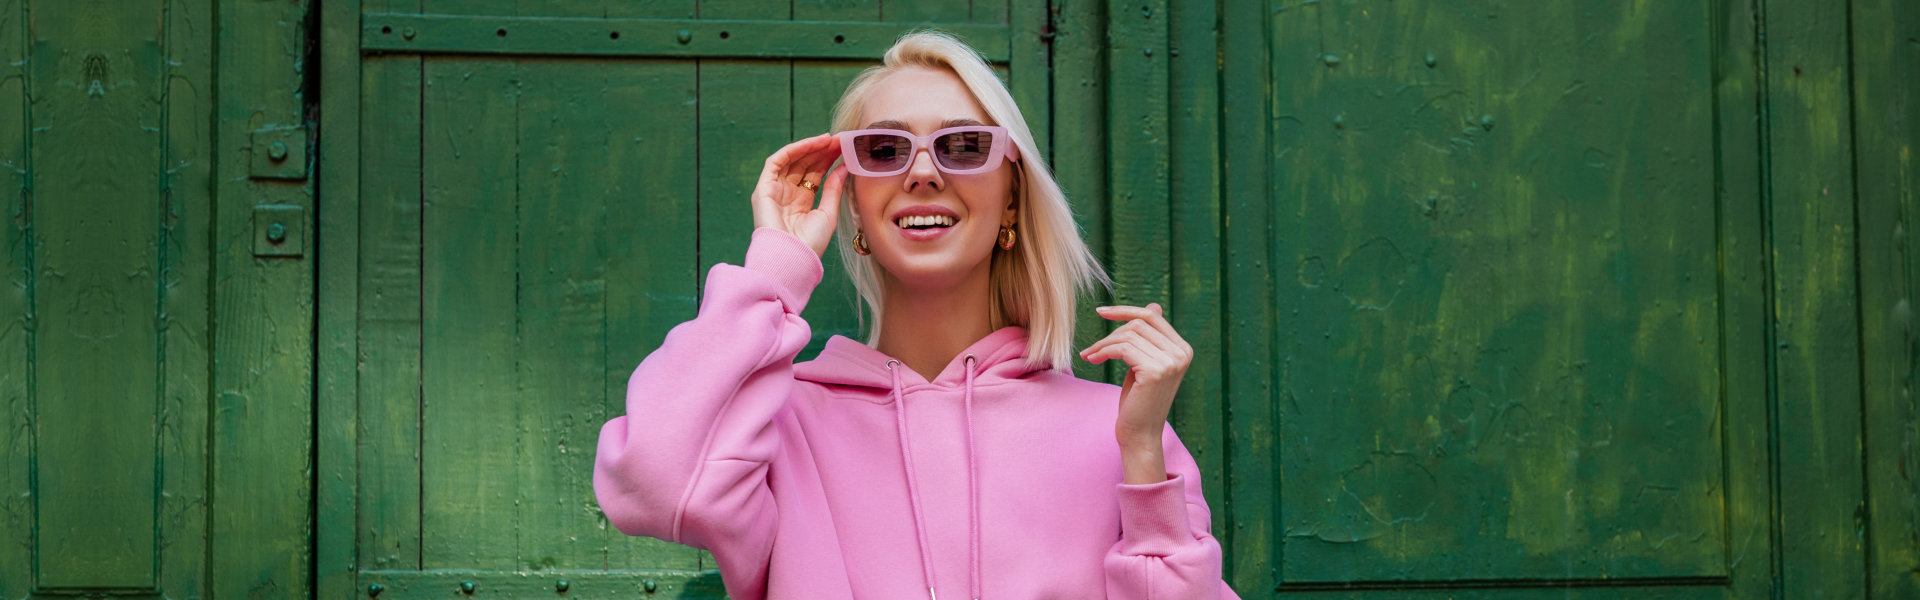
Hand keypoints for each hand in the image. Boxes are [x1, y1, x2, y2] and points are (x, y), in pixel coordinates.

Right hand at [750, 133, 850, 255]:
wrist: (792, 257)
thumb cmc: (810, 243)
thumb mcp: (828, 213)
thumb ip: (834, 189)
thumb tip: (844, 167)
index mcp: (801, 203)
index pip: (815, 175)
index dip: (828, 160)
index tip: (843, 148)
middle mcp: (787, 194)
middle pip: (804, 165)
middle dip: (821, 151)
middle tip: (839, 140)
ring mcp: (774, 190)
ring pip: (792, 160)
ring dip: (810, 147)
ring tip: (829, 139)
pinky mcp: (763, 187)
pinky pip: (777, 161)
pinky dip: (793, 149)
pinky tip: (812, 144)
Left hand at [1079, 302, 1192, 469]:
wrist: (1140, 434)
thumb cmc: (1139, 400)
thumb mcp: (1144, 363)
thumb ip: (1150, 337)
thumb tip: (1153, 305)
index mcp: (1183, 349)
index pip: (1151, 316)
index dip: (1124, 311)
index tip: (1101, 311)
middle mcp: (1182, 353)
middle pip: (1139, 324)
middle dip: (1111, 333)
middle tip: (1093, 349)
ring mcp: (1171, 362)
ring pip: (1128, 335)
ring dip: (1103, 344)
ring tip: (1090, 355)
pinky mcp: (1155, 371)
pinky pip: (1122, 348)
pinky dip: (1103, 351)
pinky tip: (1092, 359)